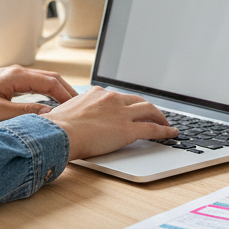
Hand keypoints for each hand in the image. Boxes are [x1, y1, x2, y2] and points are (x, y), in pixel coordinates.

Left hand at [0, 66, 77, 124]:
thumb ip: (26, 113)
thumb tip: (49, 115)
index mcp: (17, 76)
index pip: (51, 82)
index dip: (67, 94)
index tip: (78, 107)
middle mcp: (18, 72)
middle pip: (51, 78)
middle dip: (67, 92)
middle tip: (80, 107)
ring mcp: (14, 76)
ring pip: (44, 81)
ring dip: (58, 92)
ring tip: (70, 107)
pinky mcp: (10, 83)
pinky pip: (36, 85)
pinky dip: (48, 93)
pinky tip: (51, 104)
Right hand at [40, 87, 177, 159]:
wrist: (59, 134)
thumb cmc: (57, 128)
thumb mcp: (66, 112)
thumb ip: (76, 114)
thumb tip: (72, 122)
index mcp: (96, 94)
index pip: (119, 97)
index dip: (129, 104)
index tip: (132, 108)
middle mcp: (112, 99)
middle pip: (138, 100)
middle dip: (148, 107)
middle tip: (154, 114)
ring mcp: (121, 113)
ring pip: (150, 111)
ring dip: (161, 117)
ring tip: (166, 124)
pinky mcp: (128, 130)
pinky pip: (153, 129)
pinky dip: (165, 131)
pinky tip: (171, 134)